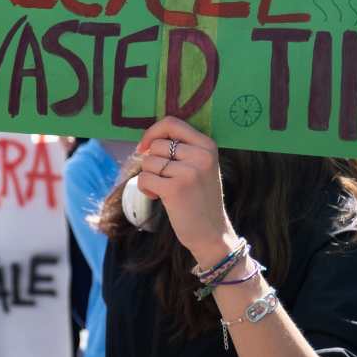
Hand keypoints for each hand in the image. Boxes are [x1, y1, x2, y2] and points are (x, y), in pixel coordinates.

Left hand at [133, 117, 238, 267]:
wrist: (212, 233)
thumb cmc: (200, 199)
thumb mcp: (200, 167)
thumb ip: (181, 150)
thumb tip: (145, 142)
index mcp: (208, 145)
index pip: (171, 123)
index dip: (152, 132)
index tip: (144, 147)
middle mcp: (201, 155)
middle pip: (156, 145)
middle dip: (152, 163)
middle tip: (164, 180)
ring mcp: (189, 172)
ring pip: (148, 162)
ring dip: (149, 177)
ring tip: (164, 190)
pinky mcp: (175, 189)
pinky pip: (144, 178)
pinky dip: (145, 188)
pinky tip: (158, 197)